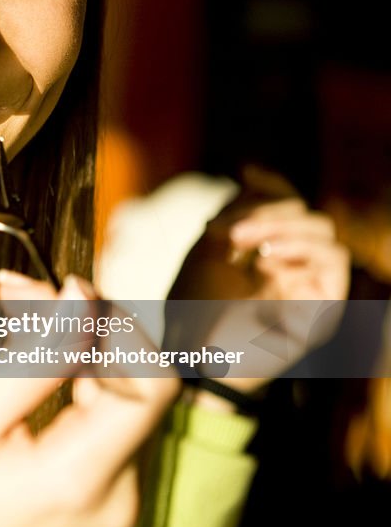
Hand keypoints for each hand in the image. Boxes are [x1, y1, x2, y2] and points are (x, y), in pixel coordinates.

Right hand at [0, 274, 179, 526]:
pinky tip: (38, 354)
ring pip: (125, 389)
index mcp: (80, 480)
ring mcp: (121, 496)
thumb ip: (31, 358)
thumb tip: (81, 297)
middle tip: (18, 290)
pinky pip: (111, 412)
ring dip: (80, 343)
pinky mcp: (113, 489)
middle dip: (87, 323)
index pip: (153, 384)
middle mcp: (119, 494)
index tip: (64, 296)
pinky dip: (79, 373)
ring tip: (19, 311)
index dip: (119, 327)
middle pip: (139, 380)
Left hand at [167, 166, 350, 391]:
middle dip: (267, 210)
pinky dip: (303, 247)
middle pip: (303, 212)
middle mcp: (291, 262)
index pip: (286, 203)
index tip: (247, 171)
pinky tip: (269, 256)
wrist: (192, 356)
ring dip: (282, 226)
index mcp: (265, 248)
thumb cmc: (193, 306)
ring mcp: (307, 282)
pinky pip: (334, 259)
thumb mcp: (208, 246)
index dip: (272, 184)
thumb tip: (253, 171)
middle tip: (231, 231)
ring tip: (244, 242)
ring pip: (322, 230)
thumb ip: (234, 209)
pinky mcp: (321, 305)